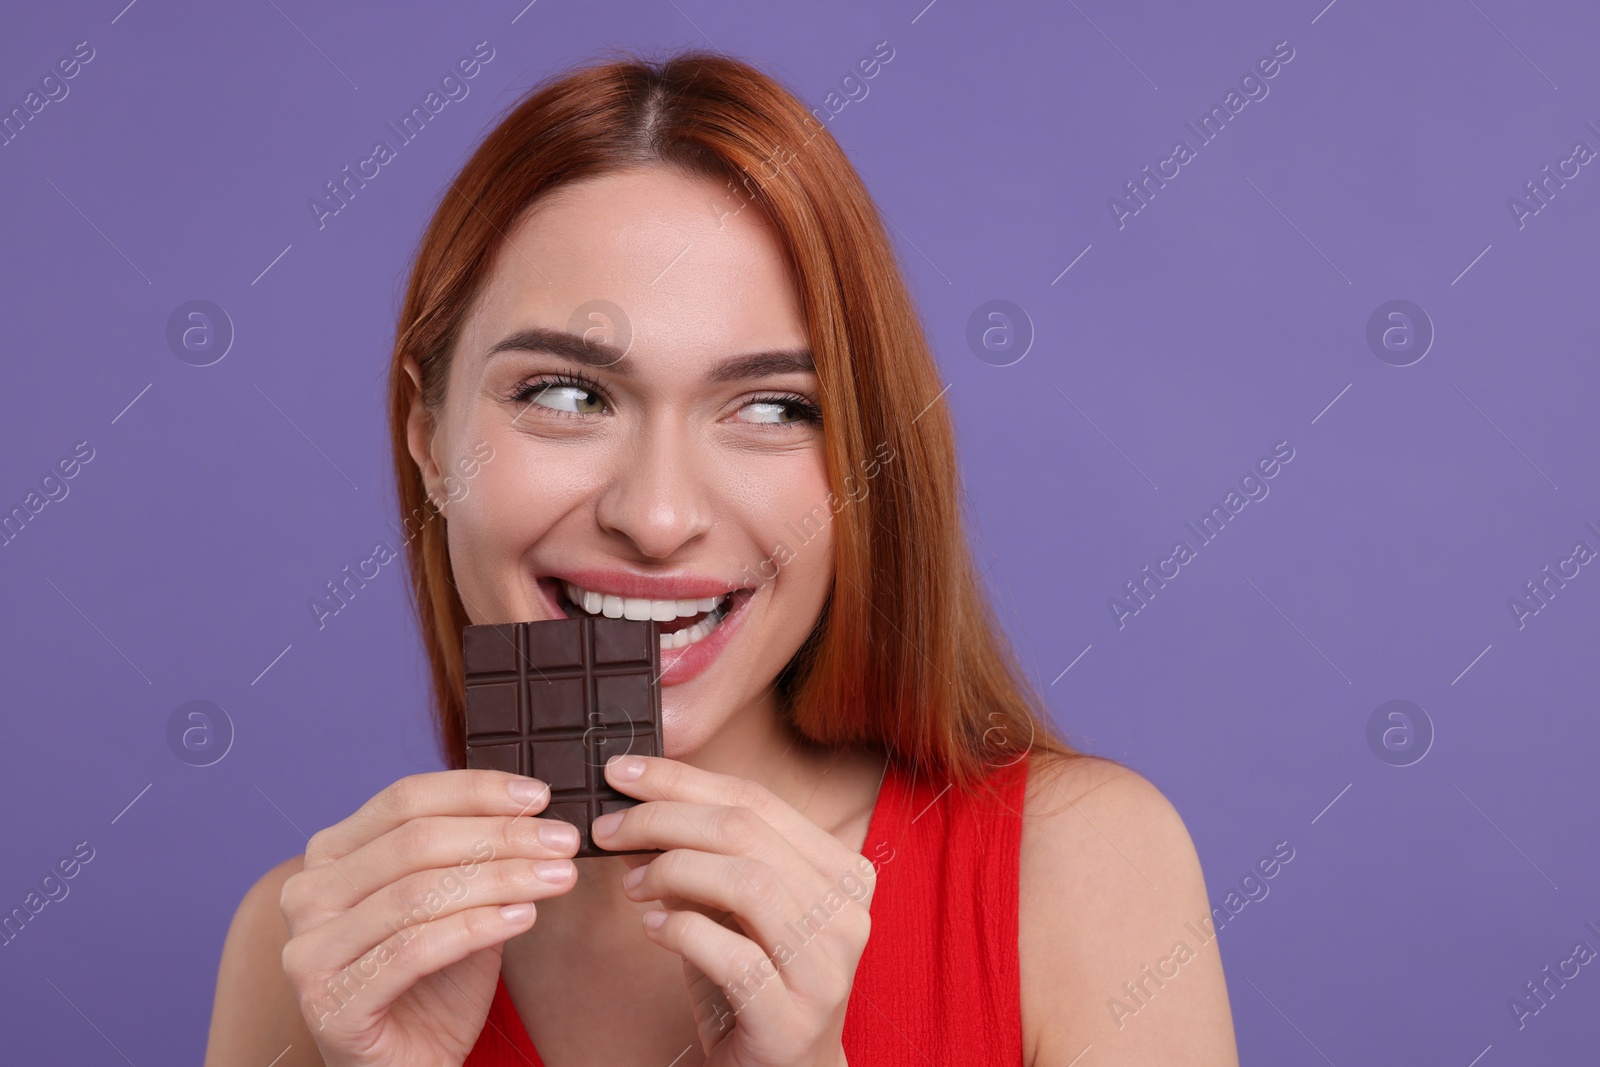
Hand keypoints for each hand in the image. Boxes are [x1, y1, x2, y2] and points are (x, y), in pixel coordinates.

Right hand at [277, 769, 581, 1066]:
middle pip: (416, 842)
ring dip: (502, 878)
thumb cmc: (431, 983)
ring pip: (419, 893)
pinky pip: (414, 950)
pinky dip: (476, 928)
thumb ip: (474, 854)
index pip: (405, 799)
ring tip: (558, 876)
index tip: (539, 796)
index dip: (476, 791)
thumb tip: (532, 808)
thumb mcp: (457, 903)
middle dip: (502, 835)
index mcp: (331, 856)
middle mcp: (308, 895)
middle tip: (562, 840)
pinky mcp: (332, 1005)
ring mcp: (310, 953)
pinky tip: (523, 917)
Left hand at [594, 755, 876, 1066]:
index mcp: (842, 869)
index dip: (682, 780)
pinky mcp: (795, 1018)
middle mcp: (847, 910)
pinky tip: (653, 930)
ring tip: (632, 884)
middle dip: (663, 819)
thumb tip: (636, 805)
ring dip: (672, 872)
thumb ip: (705, 857)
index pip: (757, 800)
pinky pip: (733, 955)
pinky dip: (682, 932)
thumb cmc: (754, 983)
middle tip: (607, 829)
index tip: (621, 773)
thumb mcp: (733, 909)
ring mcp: (827, 966)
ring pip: (747, 883)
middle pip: (746, 832)